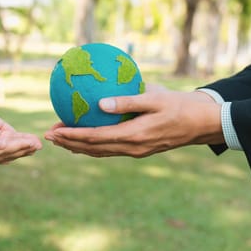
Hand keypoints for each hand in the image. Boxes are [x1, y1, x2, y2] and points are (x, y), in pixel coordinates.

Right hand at [0, 102, 41, 166]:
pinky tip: (20, 148)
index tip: (34, 141)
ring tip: (34, 146)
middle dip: (23, 148)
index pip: (3, 149)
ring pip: (2, 155)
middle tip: (39, 144)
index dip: (20, 145)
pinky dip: (9, 151)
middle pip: (5, 154)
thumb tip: (3, 143)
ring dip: (19, 150)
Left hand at [44, 85, 223, 157]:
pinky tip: (85, 140)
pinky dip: (93, 146)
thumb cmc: (180, 105)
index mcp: (134, 135)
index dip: (72, 136)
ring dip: (79, 147)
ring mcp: (135, 151)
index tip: (54, 132)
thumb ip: (127, 101)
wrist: (201, 123)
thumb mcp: (155, 98)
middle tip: (49, 136)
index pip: (95, 138)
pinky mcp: (139, 149)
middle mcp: (132, 148)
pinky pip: (110, 150)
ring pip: (100, 152)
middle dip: (69, 143)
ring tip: (61, 139)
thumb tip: (99, 104)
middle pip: (93, 149)